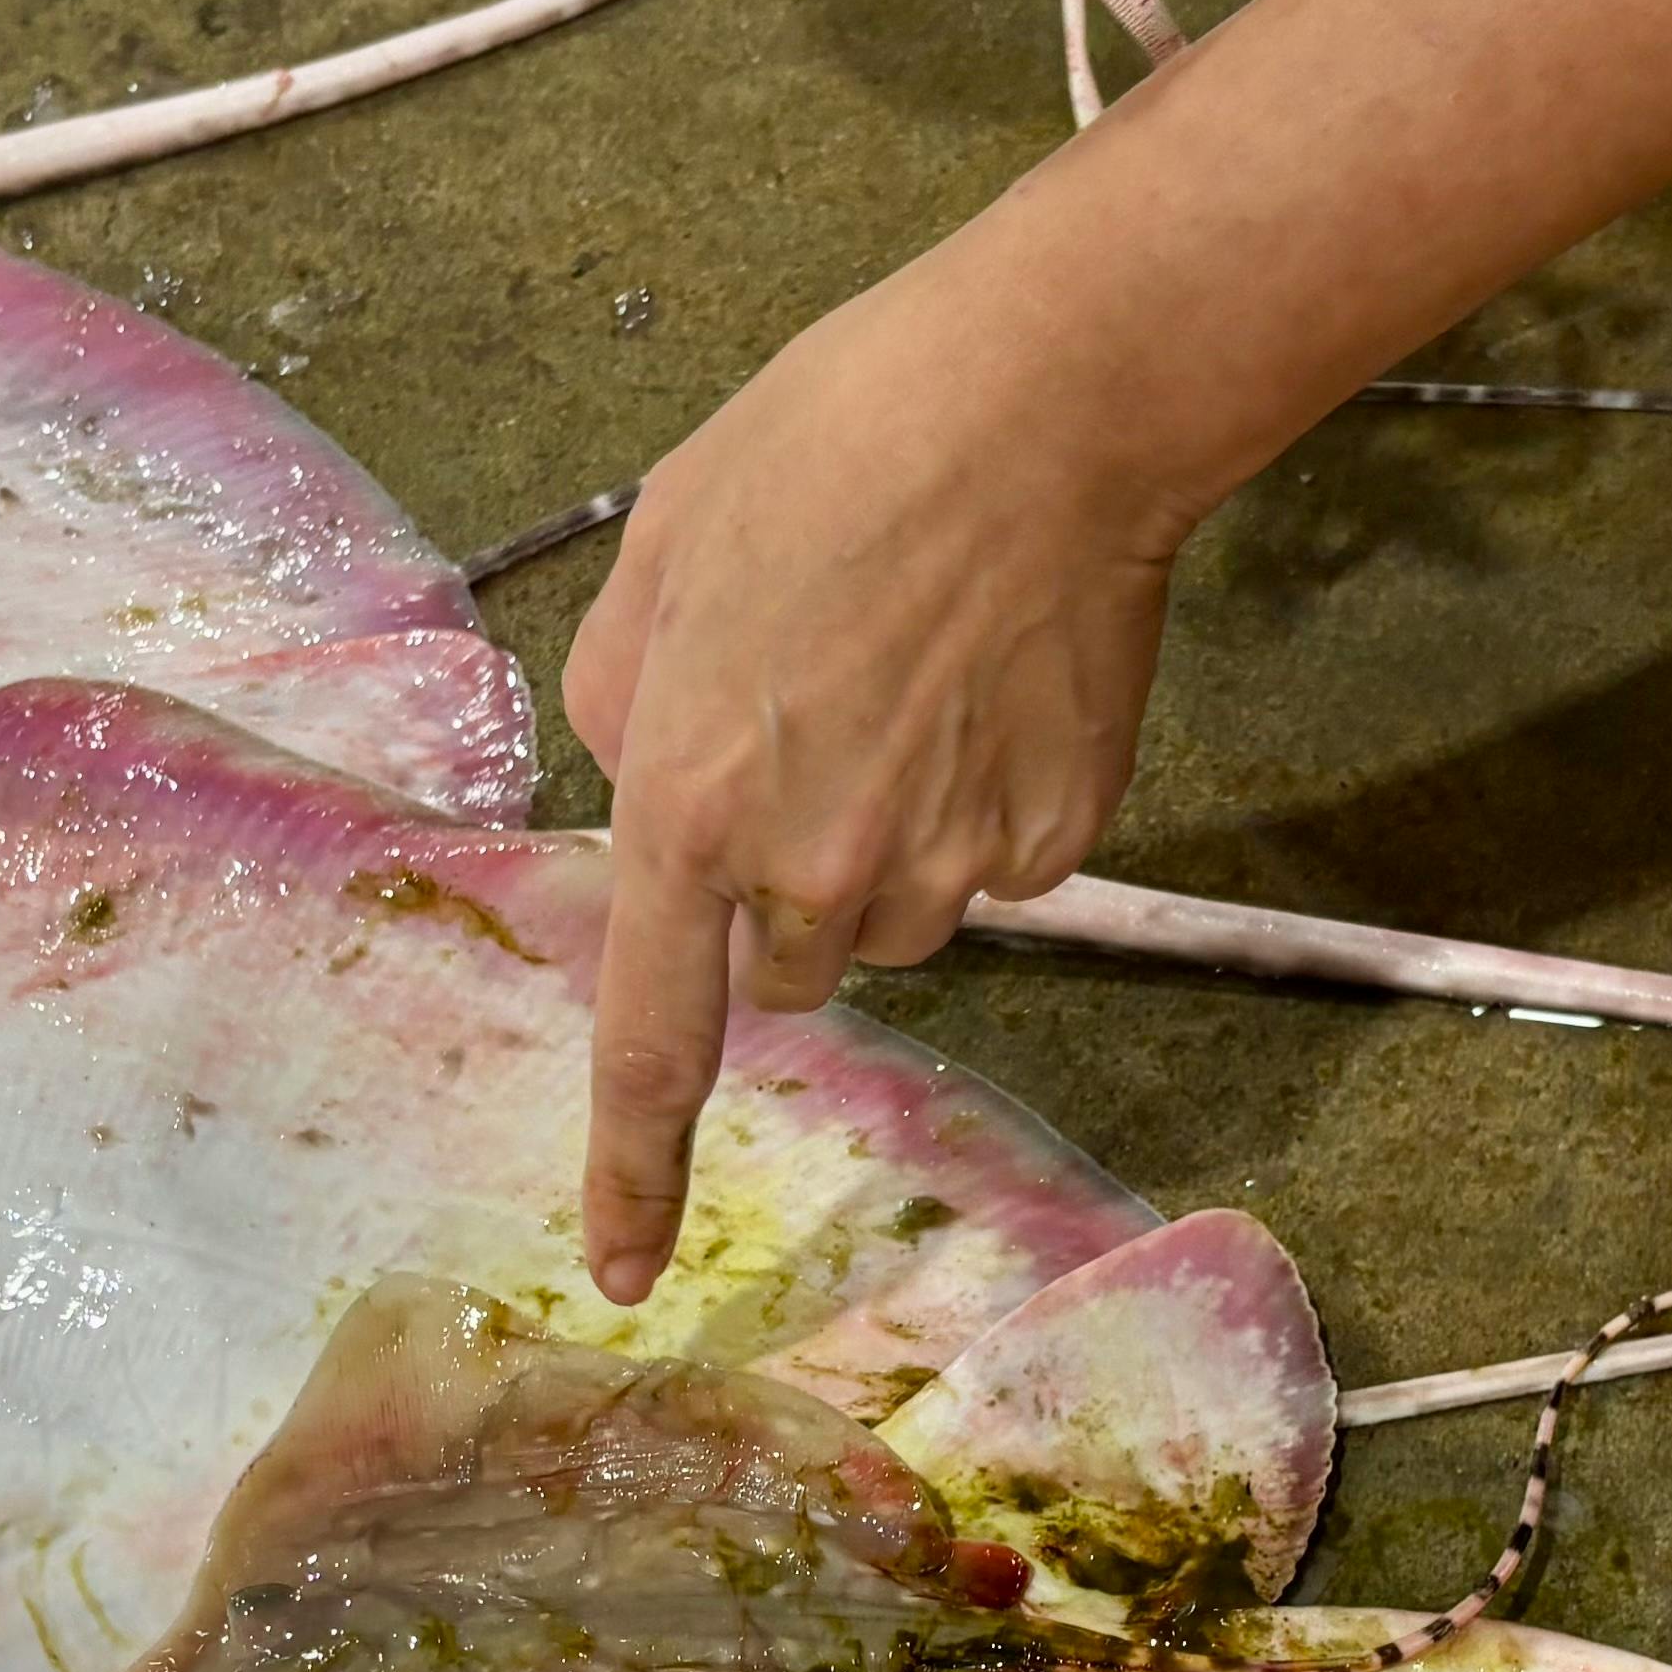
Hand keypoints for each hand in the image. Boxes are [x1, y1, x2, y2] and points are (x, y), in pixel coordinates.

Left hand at [564, 253, 1190, 1301]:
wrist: (1045, 404)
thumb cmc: (838, 443)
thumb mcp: (664, 546)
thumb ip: (619, 694)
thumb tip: (635, 777)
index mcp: (686, 804)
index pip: (649, 1040)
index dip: (633, 1170)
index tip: (630, 1267)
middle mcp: (813, 867)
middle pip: (787, 968)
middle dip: (782, 889)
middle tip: (816, 732)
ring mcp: (947, 864)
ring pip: (894, 920)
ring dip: (886, 844)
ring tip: (912, 684)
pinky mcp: (1051, 838)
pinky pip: (996, 869)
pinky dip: (984, 806)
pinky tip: (991, 687)